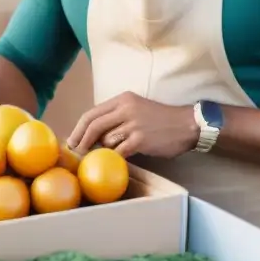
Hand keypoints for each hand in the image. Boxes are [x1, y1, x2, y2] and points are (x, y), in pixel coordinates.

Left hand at [67, 91, 199, 158]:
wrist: (186, 125)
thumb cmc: (161, 119)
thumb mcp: (137, 108)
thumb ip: (117, 116)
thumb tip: (94, 133)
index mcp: (123, 99)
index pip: (92, 112)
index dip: (79, 128)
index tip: (73, 139)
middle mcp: (126, 109)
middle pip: (93, 125)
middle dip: (81, 140)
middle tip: (76, 152)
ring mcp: (133, 124)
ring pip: (106, 140)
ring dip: (103, 150)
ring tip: (105, 155)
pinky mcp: (140, 139)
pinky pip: (119, 151)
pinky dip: (115, 157)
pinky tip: (117, 160)